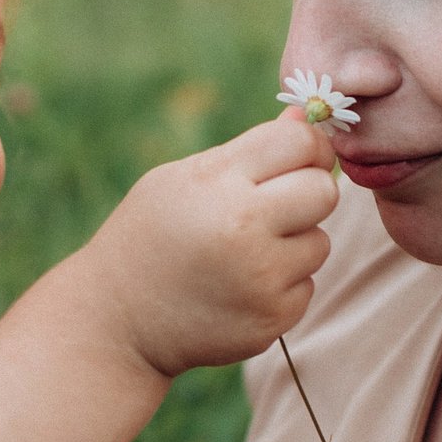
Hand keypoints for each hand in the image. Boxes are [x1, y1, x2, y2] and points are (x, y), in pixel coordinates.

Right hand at [70, 112, 336, 376]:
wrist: (117, 322)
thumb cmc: (149, 237)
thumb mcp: (180, 179)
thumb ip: (246, 151)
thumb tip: (302, 119)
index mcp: (217, 183)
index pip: (300, 141)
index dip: (306, 146)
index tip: (295, 159)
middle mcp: (244, 229)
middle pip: (325, 191)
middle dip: (308, 193)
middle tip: (274, 206)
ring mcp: (261, 279)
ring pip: (320, 243)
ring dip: (294, 245)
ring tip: (243, 254)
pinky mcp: (273, 319)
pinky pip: (307, 286)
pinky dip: (282, 285)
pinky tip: (239, 288)